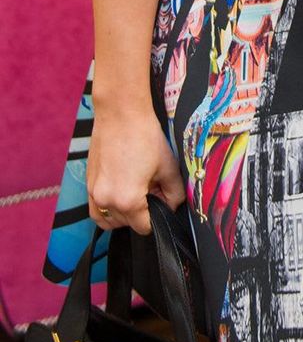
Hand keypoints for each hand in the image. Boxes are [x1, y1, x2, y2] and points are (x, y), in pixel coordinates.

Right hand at [88, 107, 184, 234]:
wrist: (121, 113)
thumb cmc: (145, 136)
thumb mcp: (168, 166)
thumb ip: (174, 193)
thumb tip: (172, 206)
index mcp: (128, 200)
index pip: (144, 227)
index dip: (157, 217)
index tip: (161, 201)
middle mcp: (106, 201)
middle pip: (127, 224)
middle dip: (142, 212)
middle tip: (151, 188)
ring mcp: (93, 194)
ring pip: (110, 221)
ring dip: (124, 213)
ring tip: (136, 189)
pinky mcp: (87, 185)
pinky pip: (96, 211)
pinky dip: (108, 209)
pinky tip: (121, 190)